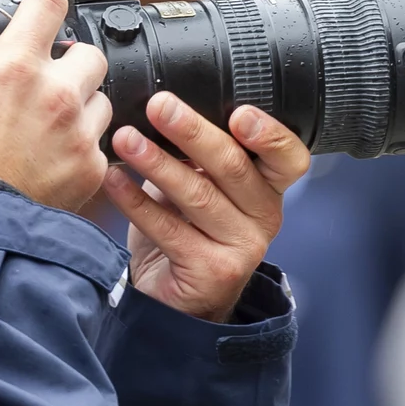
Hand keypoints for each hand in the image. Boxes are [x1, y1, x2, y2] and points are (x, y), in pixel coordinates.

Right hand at [0, 0, 111, 209]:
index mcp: (17, 66)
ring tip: (46, 116)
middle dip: (69, 57)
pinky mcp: (89, 168)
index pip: (50, 2)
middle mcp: (57, 94)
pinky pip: (99, 143)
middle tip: (45, 71)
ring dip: (79, 100)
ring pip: (100, 98)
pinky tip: (51, 151)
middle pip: (89, 53)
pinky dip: (80, 144)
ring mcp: (78, 133)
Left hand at [101, 93, 309, 322]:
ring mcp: (242, 247)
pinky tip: (114, 179)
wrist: (177, 300)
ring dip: (157, 162)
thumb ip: (199, 156)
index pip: (289, 157)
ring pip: (199, 195)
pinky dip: (136, 201)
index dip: (270, 134)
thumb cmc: (189, 231)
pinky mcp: (212, 271)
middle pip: (234, 167)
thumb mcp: (204, 188)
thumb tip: (164, 105)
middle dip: (193, 131)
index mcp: (269, 188)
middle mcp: (265, 217)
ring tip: (126, 138)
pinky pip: (170, 230)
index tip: (239, 112)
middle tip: (160, 106)